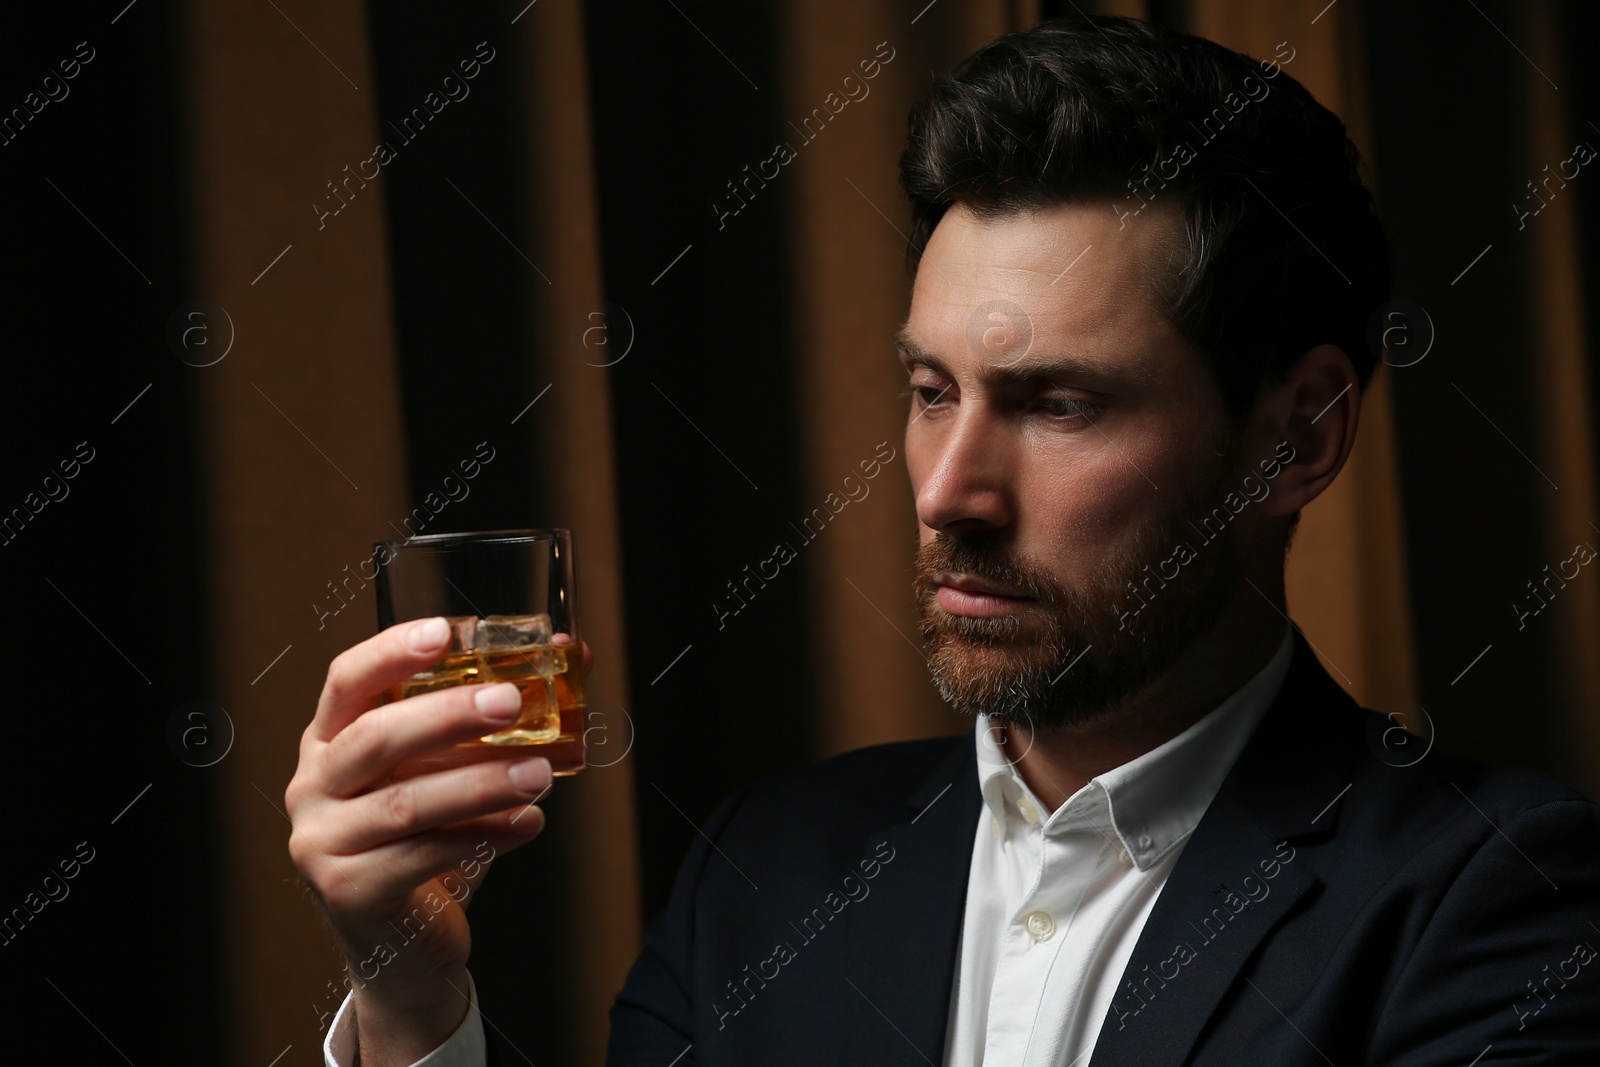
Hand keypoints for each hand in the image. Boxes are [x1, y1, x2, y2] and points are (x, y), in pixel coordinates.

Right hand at [285, 617, 589, 1061]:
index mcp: (330, 741)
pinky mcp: (348, 893)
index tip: (446, 632)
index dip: (391, 651)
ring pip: (405, 803)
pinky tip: (527, 825)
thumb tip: (573, 653)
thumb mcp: (450, 770)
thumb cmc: (426, 840)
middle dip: (448, 714)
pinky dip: (483, 836)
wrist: (402, 944)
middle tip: (511, 702)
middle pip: (376, 737)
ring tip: (540, 773)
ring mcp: (321, 842)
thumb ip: (494, 717)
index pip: (347, 681)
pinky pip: (421, 856)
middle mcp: (313, 786)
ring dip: (481, 783)